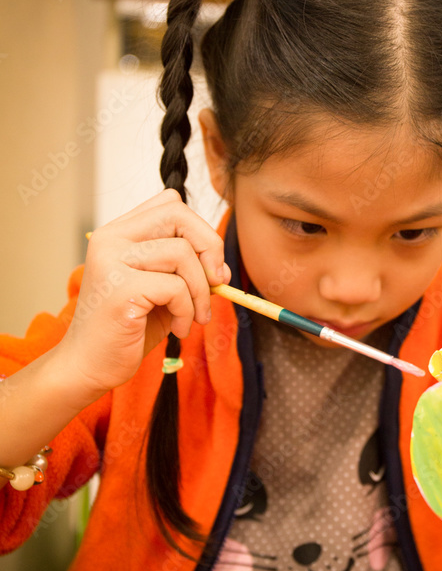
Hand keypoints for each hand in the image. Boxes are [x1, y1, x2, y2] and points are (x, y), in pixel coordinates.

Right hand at [55, 190, 230, 404]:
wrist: (90, 367)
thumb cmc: (129, 329)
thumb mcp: (165, 292)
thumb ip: (189, 270)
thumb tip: (221, 267)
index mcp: (119, 233)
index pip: (171, 203)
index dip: (200, 231)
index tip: (209, 266)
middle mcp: (110, 239)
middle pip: (178, 214)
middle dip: (210, 247)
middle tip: (217, 282)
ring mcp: (112, 261)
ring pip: (182, 253)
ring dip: (201, 290)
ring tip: (194, 317)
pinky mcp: (119, 289)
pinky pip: (175, 287)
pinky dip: (187, 310)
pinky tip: (178, 328)